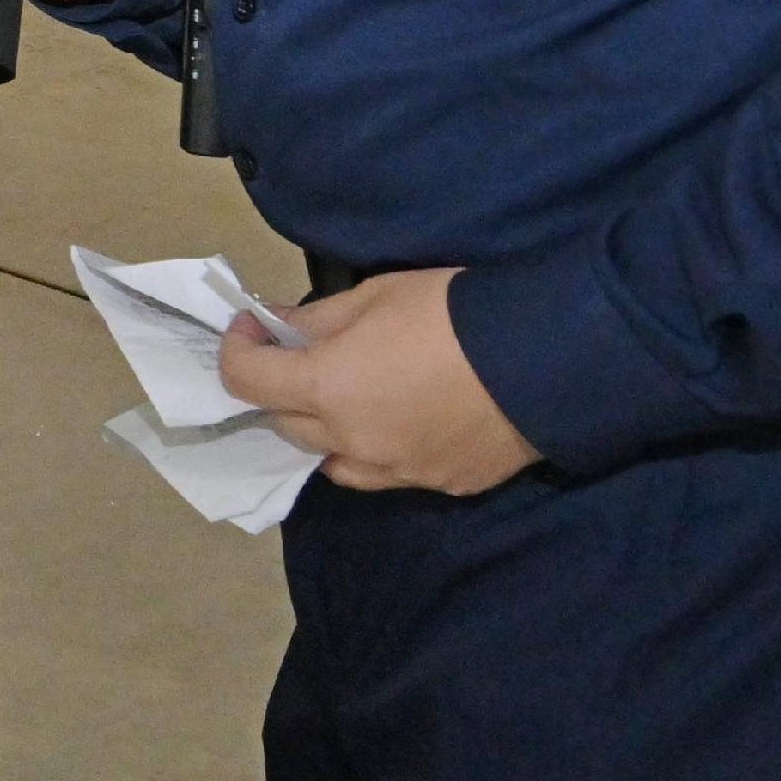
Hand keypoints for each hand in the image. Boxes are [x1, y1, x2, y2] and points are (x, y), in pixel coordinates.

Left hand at [217, 268, 540, 495]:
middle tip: (298, 356)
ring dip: (323, 429)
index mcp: (326, 389)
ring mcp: (394, 471)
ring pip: (332, 459)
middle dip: (279, 389)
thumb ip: (317, 318)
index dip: (236, 348)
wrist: (543, 360)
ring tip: (345, 395)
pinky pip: (385, 472)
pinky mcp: (437, 484)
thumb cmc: (451, 314)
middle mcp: (350, 441)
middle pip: (285, 425)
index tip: (252, 325)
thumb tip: (278, 326)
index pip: (246, 380)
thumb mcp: (376, 295)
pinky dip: (374, 448)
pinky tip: (397, 420)